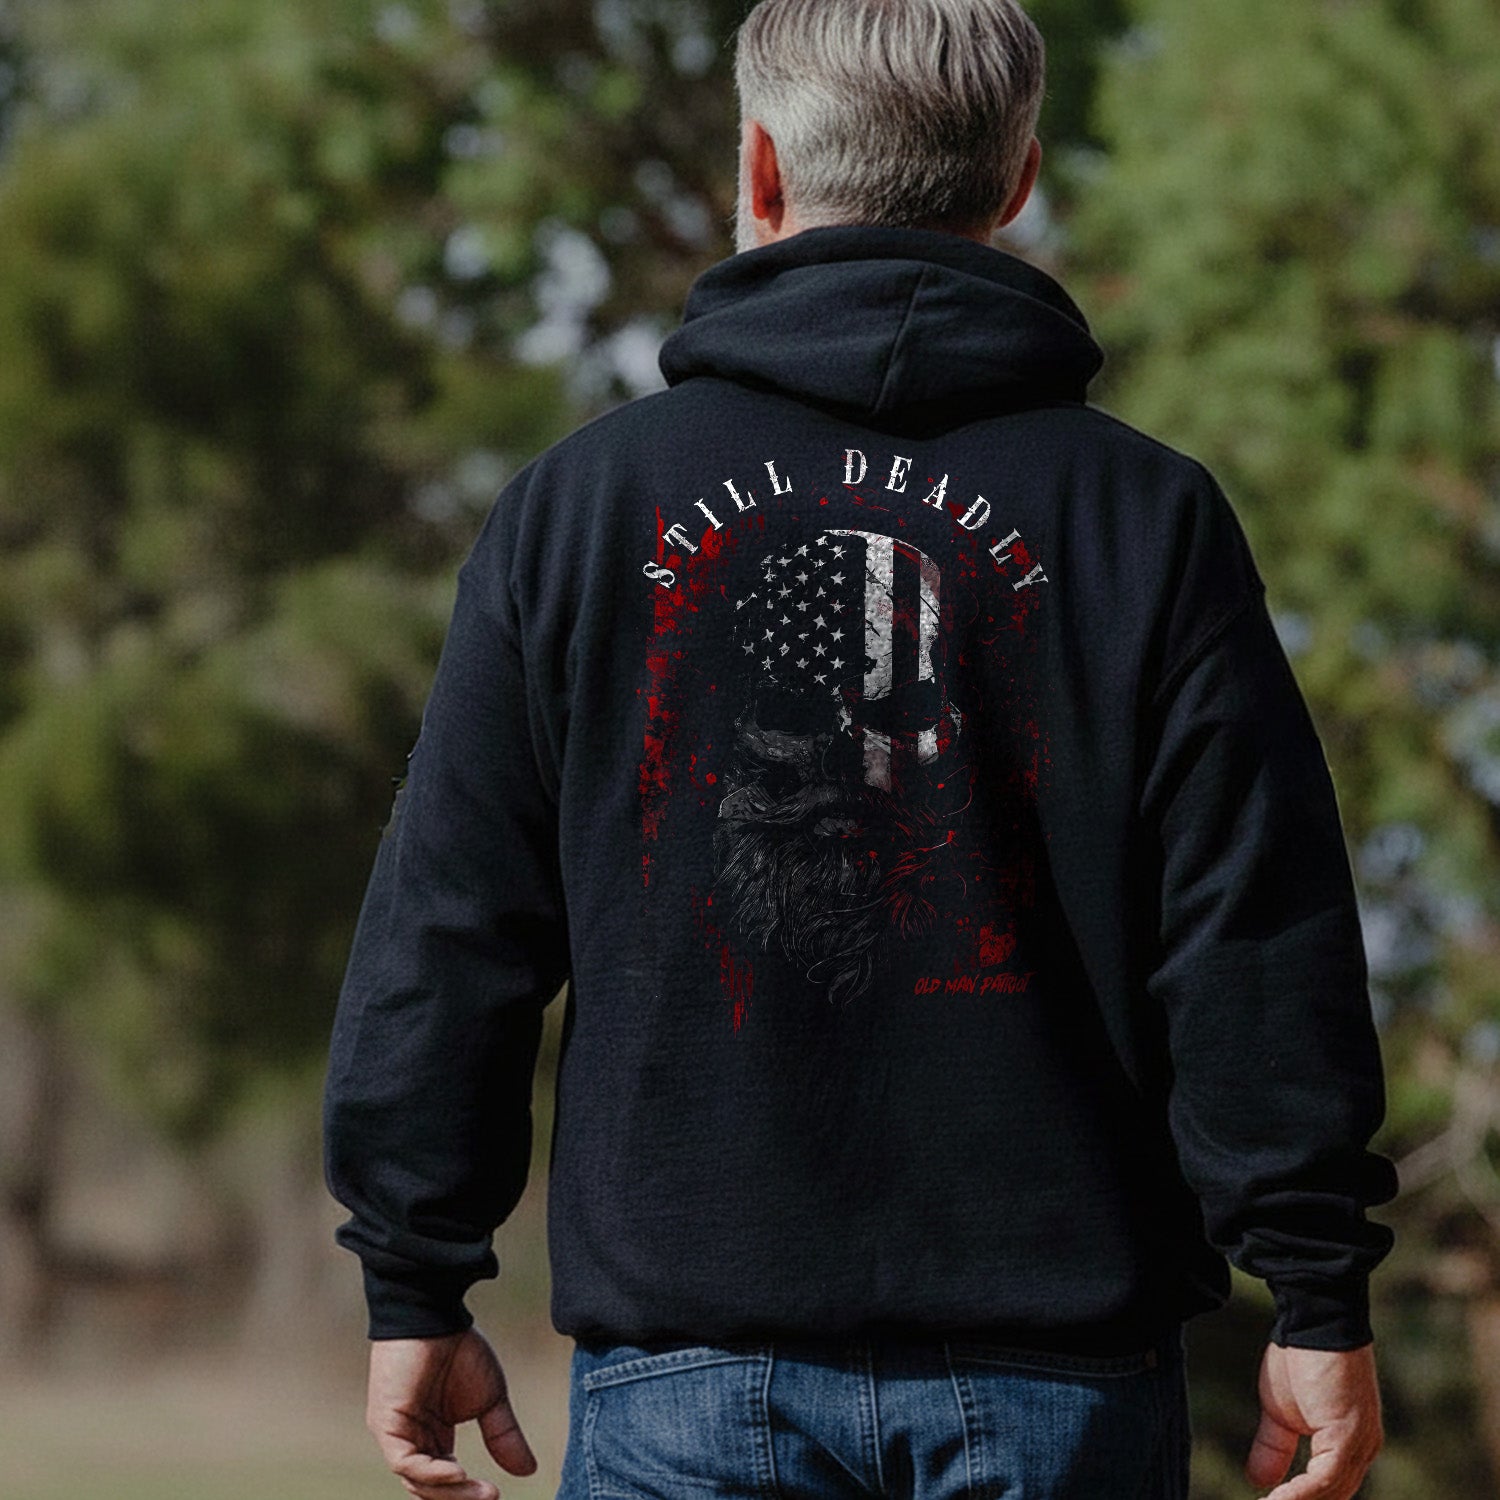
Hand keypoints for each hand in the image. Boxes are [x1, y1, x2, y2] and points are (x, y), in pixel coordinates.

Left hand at [366, 1326, 538, 1499]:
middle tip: (491, 1498)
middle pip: (430, 1488)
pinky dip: (432, 1473)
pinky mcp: (386, 1424)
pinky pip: (405, 1462)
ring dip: (451, 1491)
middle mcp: (411, 1441)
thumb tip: (529, 1471)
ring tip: (483, 1492)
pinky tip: (459, 1471)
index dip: (468, 1493)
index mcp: (432, 1437)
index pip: (445, 1481)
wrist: (437, 1315)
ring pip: (418, 1481)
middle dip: (461, 1498)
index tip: (497, 1495)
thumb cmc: (460, 1349)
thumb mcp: (490, 1399)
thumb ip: (503, 1435)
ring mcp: (396, 1435)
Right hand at [1245, 1341, 1383, 1498]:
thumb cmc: (1299, 1358)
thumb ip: (1274, 1448)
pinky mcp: (1348, 1436)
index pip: (1329, 1492)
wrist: (1313, 1320)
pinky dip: (1296, 1496)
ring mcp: (1359, 1446)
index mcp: (1349, 1447)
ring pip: (1329, 1497)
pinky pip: (1323, 1480)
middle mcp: (1363, 1451)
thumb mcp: (1280, 1412)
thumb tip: (1258, 1481)